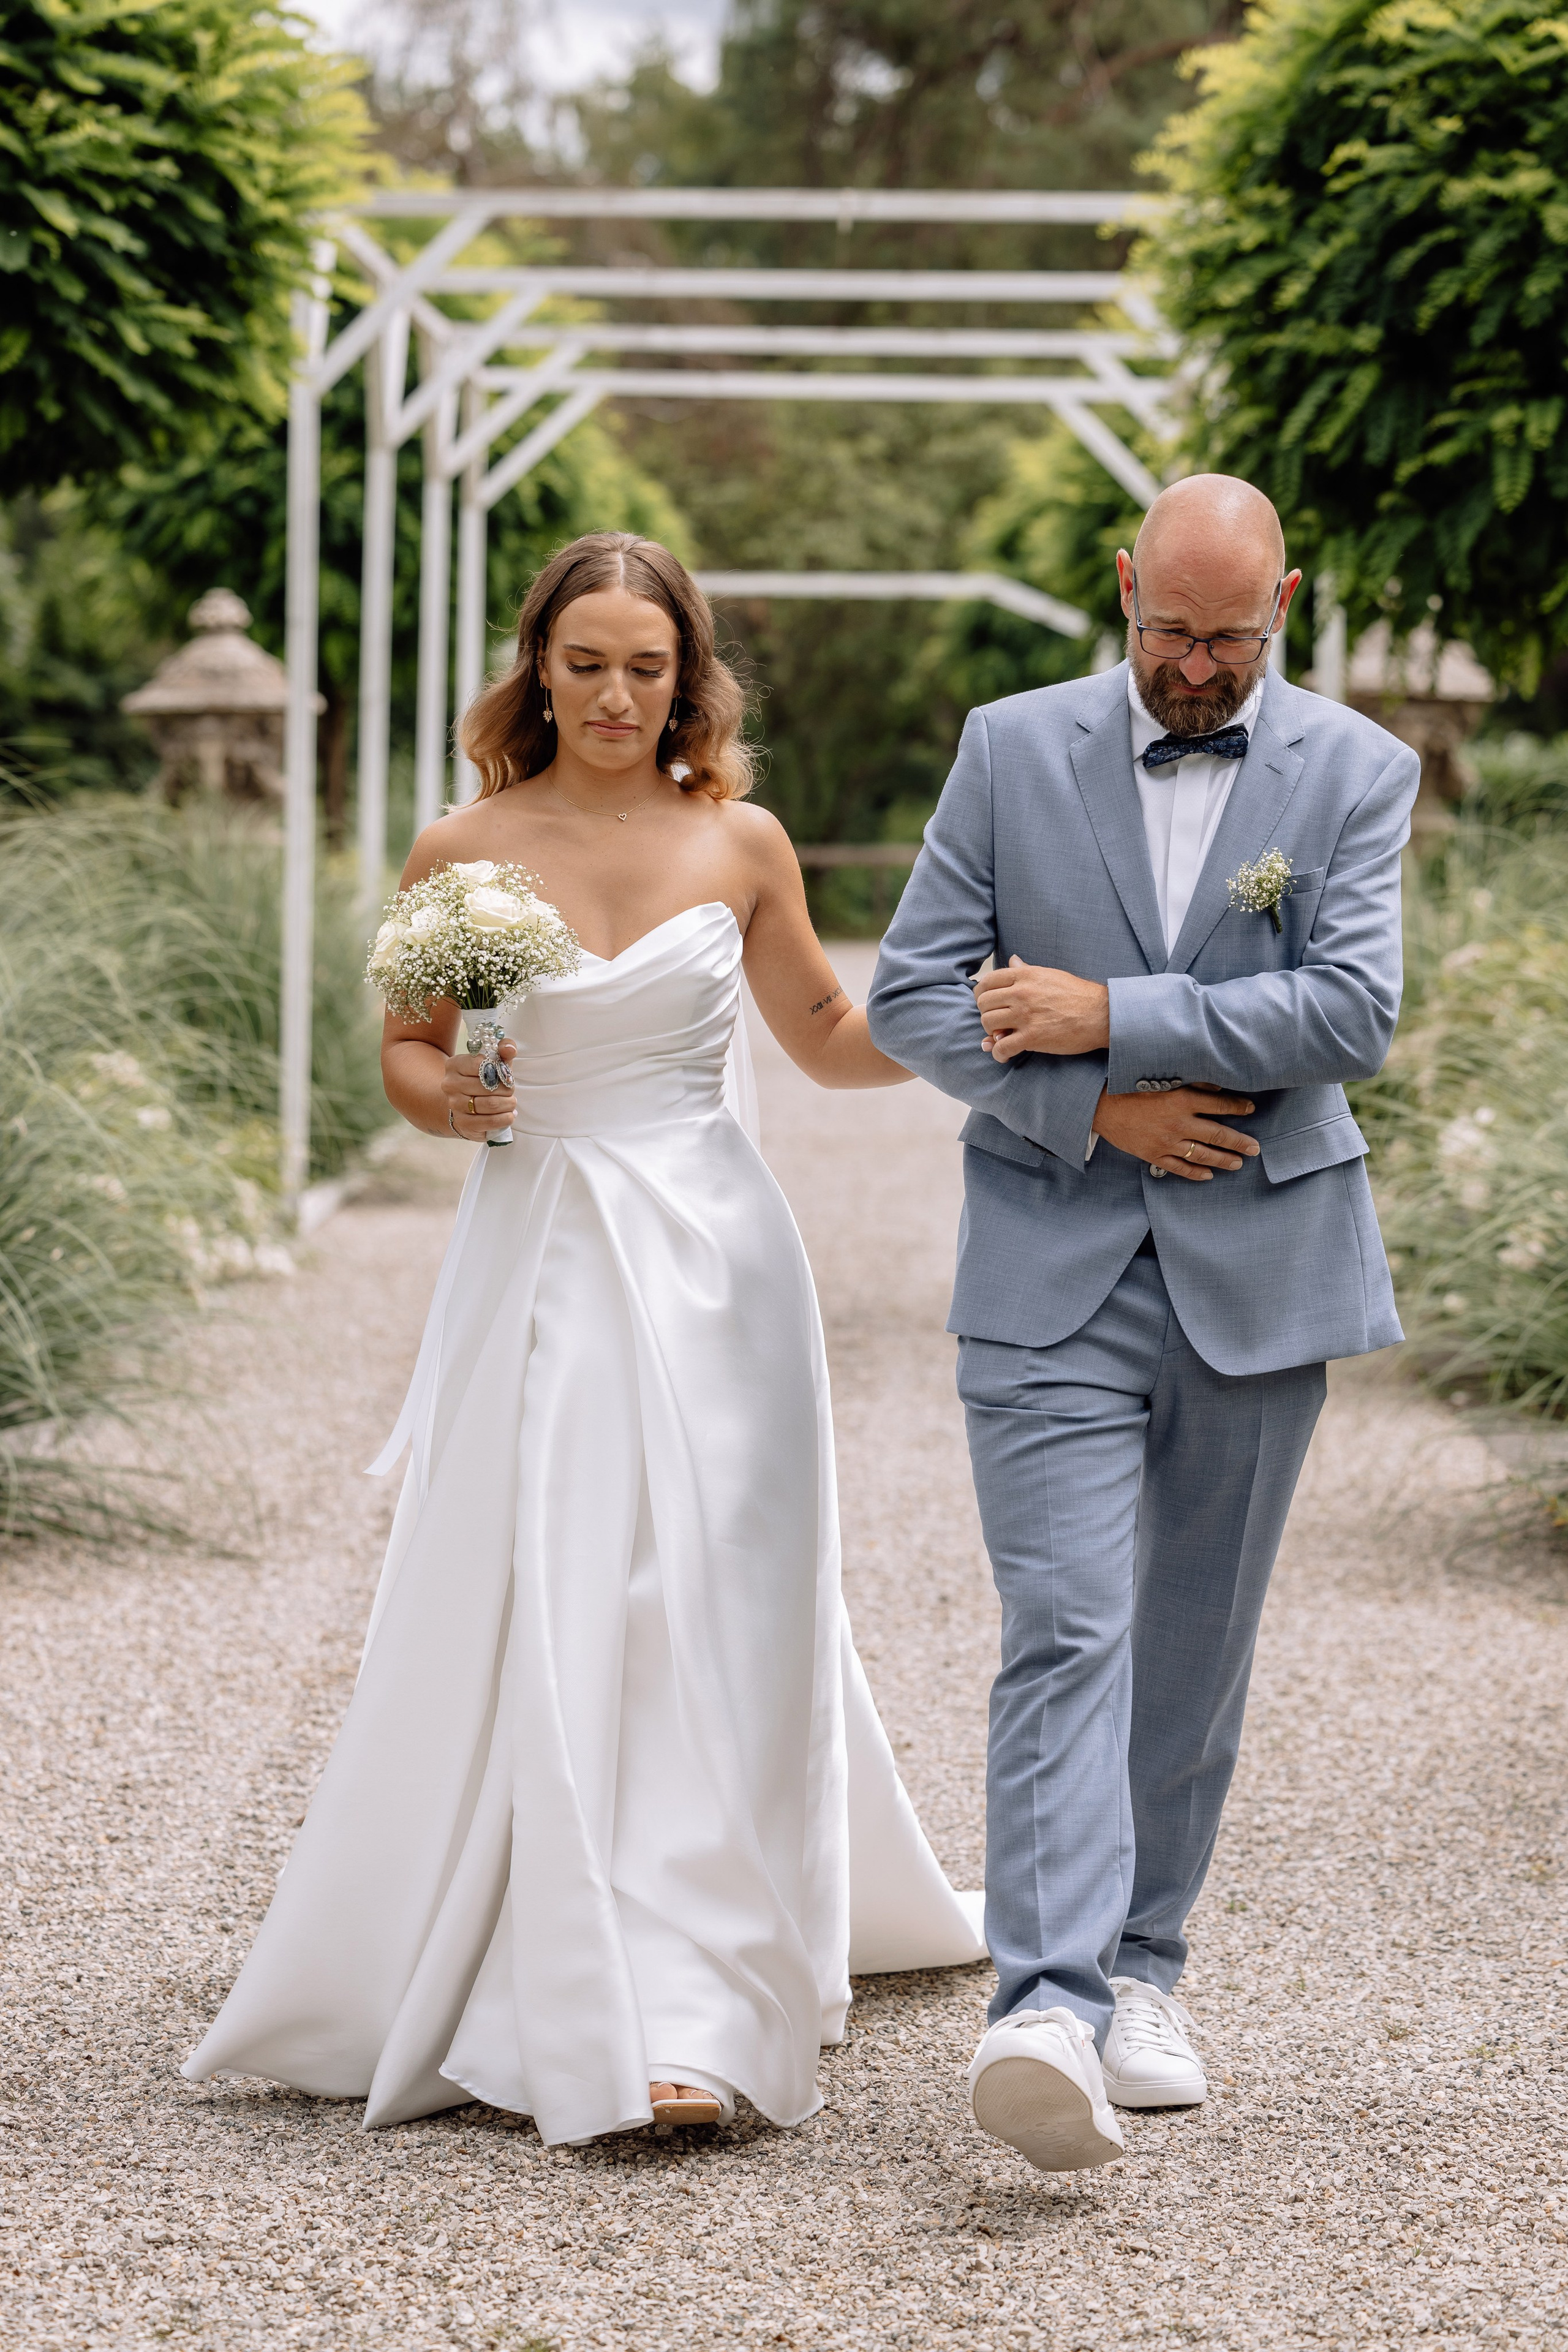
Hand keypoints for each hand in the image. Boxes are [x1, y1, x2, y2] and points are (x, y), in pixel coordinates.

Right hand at [442, 1041, 516, 1139]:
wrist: (465, 1105)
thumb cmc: (482, 1079)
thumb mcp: (492, 1060)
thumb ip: (503, 1049)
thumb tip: (509, 1049)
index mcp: (454, 1065)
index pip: (480, 1063)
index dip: (499, 1069)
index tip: (504, 1074)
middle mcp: (450, 1084)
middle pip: (488, 1086)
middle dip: (507, 1089)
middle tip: (511, 1091)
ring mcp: (455, 1105)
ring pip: (491, 1104)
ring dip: (508, 1104)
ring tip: (511, 1102)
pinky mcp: (463, 1123)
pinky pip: (490, 1122)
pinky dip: (505, 1118)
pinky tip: (509, 1115)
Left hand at [975, 956, 1110, 1058]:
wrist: (1101, 1014)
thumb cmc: (1078, 994)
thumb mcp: (1049, 975)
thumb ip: (1026, 970)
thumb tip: (1013, 960)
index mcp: (1025, 976)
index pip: (987, 982)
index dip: (981, 994)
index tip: (986, 1003)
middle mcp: (1021, 993)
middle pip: (983, 1003)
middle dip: (986, 1014)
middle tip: (996, 1022)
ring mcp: (1025, 1015)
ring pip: (988, 1023)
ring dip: (991, 1033)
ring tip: (1001, 1037)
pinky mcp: (1032, 1037)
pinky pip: (1001, 1047)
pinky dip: (999, 1054)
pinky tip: (1005, 1055)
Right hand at [1092, 1086, 1259, 1180]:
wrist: (1100, 1107)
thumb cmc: (1131, 1088)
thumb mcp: (1163, 1079)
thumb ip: (1191, 1082)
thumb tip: (1218, 1086)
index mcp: (1182, 1101)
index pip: (1219, 1105)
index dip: (1238, 1108)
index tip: (1251, 1109)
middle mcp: (1178, 1124)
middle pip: (1217, 1134)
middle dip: (1239, 1142)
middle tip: (1256, 1147)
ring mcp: (1167, 1143)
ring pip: (1202, 1155)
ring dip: (1223, 1160)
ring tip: (1239, 1163)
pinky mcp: (1154, 1155)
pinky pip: (1179, 1168)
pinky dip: (1195, 1173)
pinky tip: (1208, 1175)